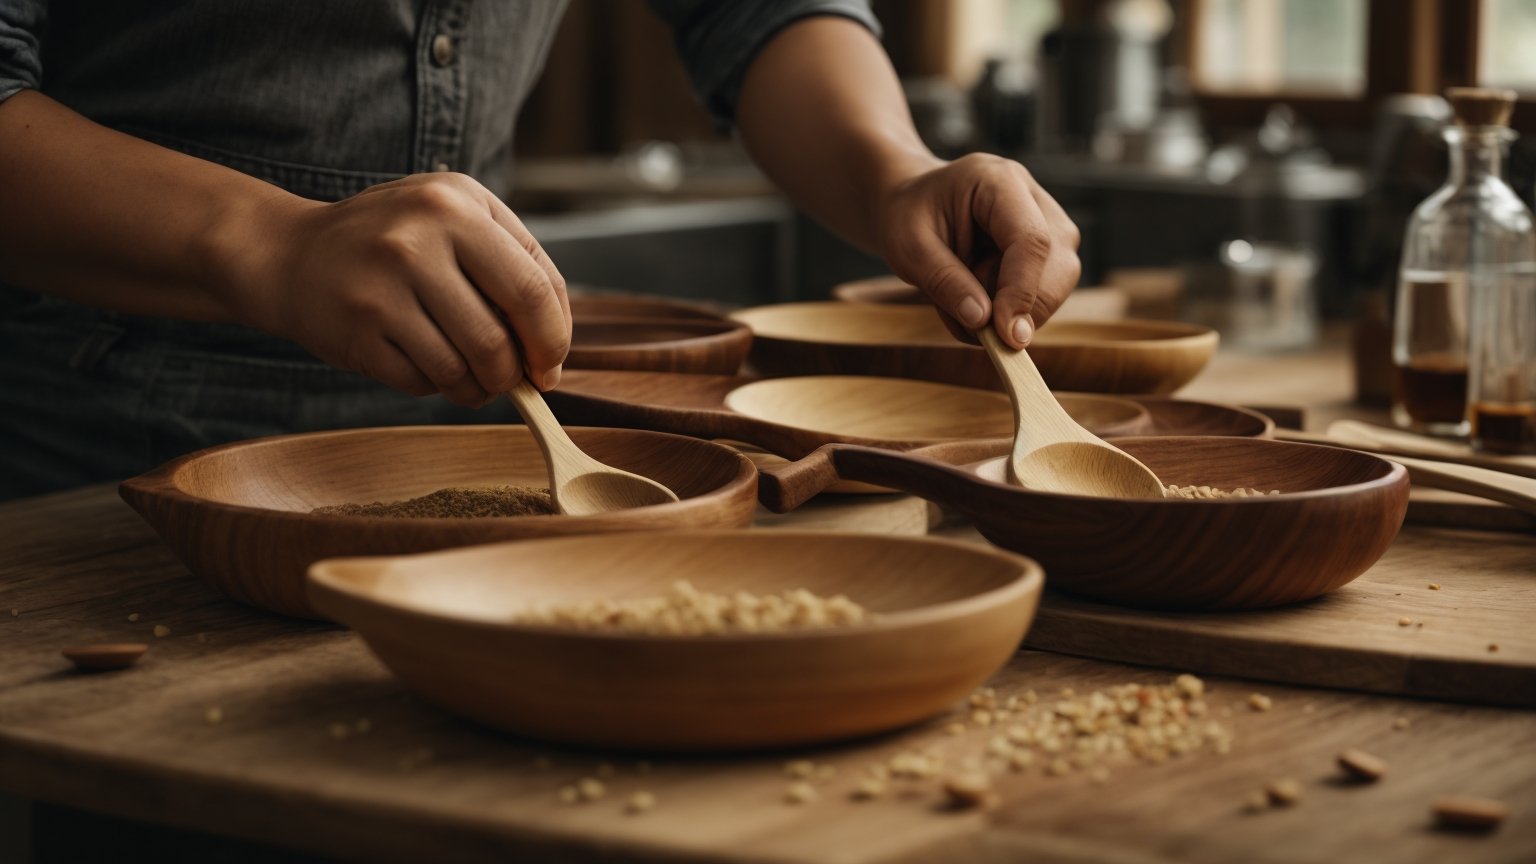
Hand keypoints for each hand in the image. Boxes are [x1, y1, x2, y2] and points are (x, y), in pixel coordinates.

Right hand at [243, 173, 569, 406]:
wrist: (289, 254)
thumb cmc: (392, 241)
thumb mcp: (454, 216)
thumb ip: (513, 261)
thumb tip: (555, 344)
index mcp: (457, 203)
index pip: (535, 287)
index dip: (554, 337)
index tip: (551, 361)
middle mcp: (418, 239)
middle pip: (501, 337)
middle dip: (520, 371)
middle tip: (519, 380)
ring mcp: (383, 287)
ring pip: (465, 366)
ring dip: (481, 386)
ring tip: (474, 377)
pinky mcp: (359, 332)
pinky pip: (424, 381)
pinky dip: (439, 386)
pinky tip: (428, 366)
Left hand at [876, 153, 1079, 347]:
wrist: (912, 204)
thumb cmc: (909, 217)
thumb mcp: (909, 248)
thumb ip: (944, 281)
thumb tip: (982, 320)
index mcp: (999, 182)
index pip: (1031, 239)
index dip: (1022, 291)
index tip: (1006, 335)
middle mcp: (1034, 198)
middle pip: (1059, 264)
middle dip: (1025, 308)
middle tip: (978, 329)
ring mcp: (1048, 223)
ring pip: (1058, 283)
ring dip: (1013, 309)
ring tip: (963, 297)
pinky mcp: (1047, 249)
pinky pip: (1045, 291)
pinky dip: (1011, 309)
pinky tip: (976, 297)